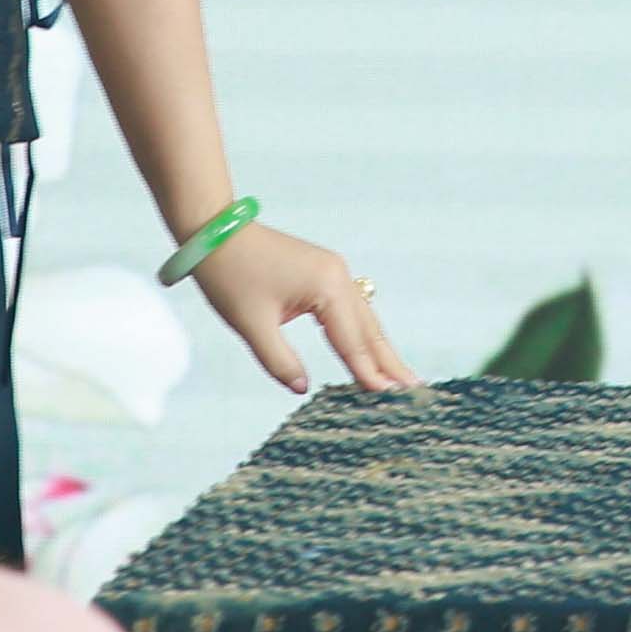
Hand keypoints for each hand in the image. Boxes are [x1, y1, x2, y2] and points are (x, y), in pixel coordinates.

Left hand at [191, 222, 421, 397]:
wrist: (215, 233)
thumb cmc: (230, 276)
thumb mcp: (251, 326)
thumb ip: (280, 361)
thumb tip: (303, 389)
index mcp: (326, 286)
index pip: (351, 340)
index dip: (369, 372)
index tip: (392, 398)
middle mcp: (338, 276)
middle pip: (369, 327)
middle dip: (389, 361)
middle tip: (415, 389)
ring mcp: (333, 271)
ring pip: (363, 318)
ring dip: (380, 347)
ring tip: (401, 377)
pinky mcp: (323, 272)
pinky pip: (350, 308)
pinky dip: (362, 332)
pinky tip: (371, 349)